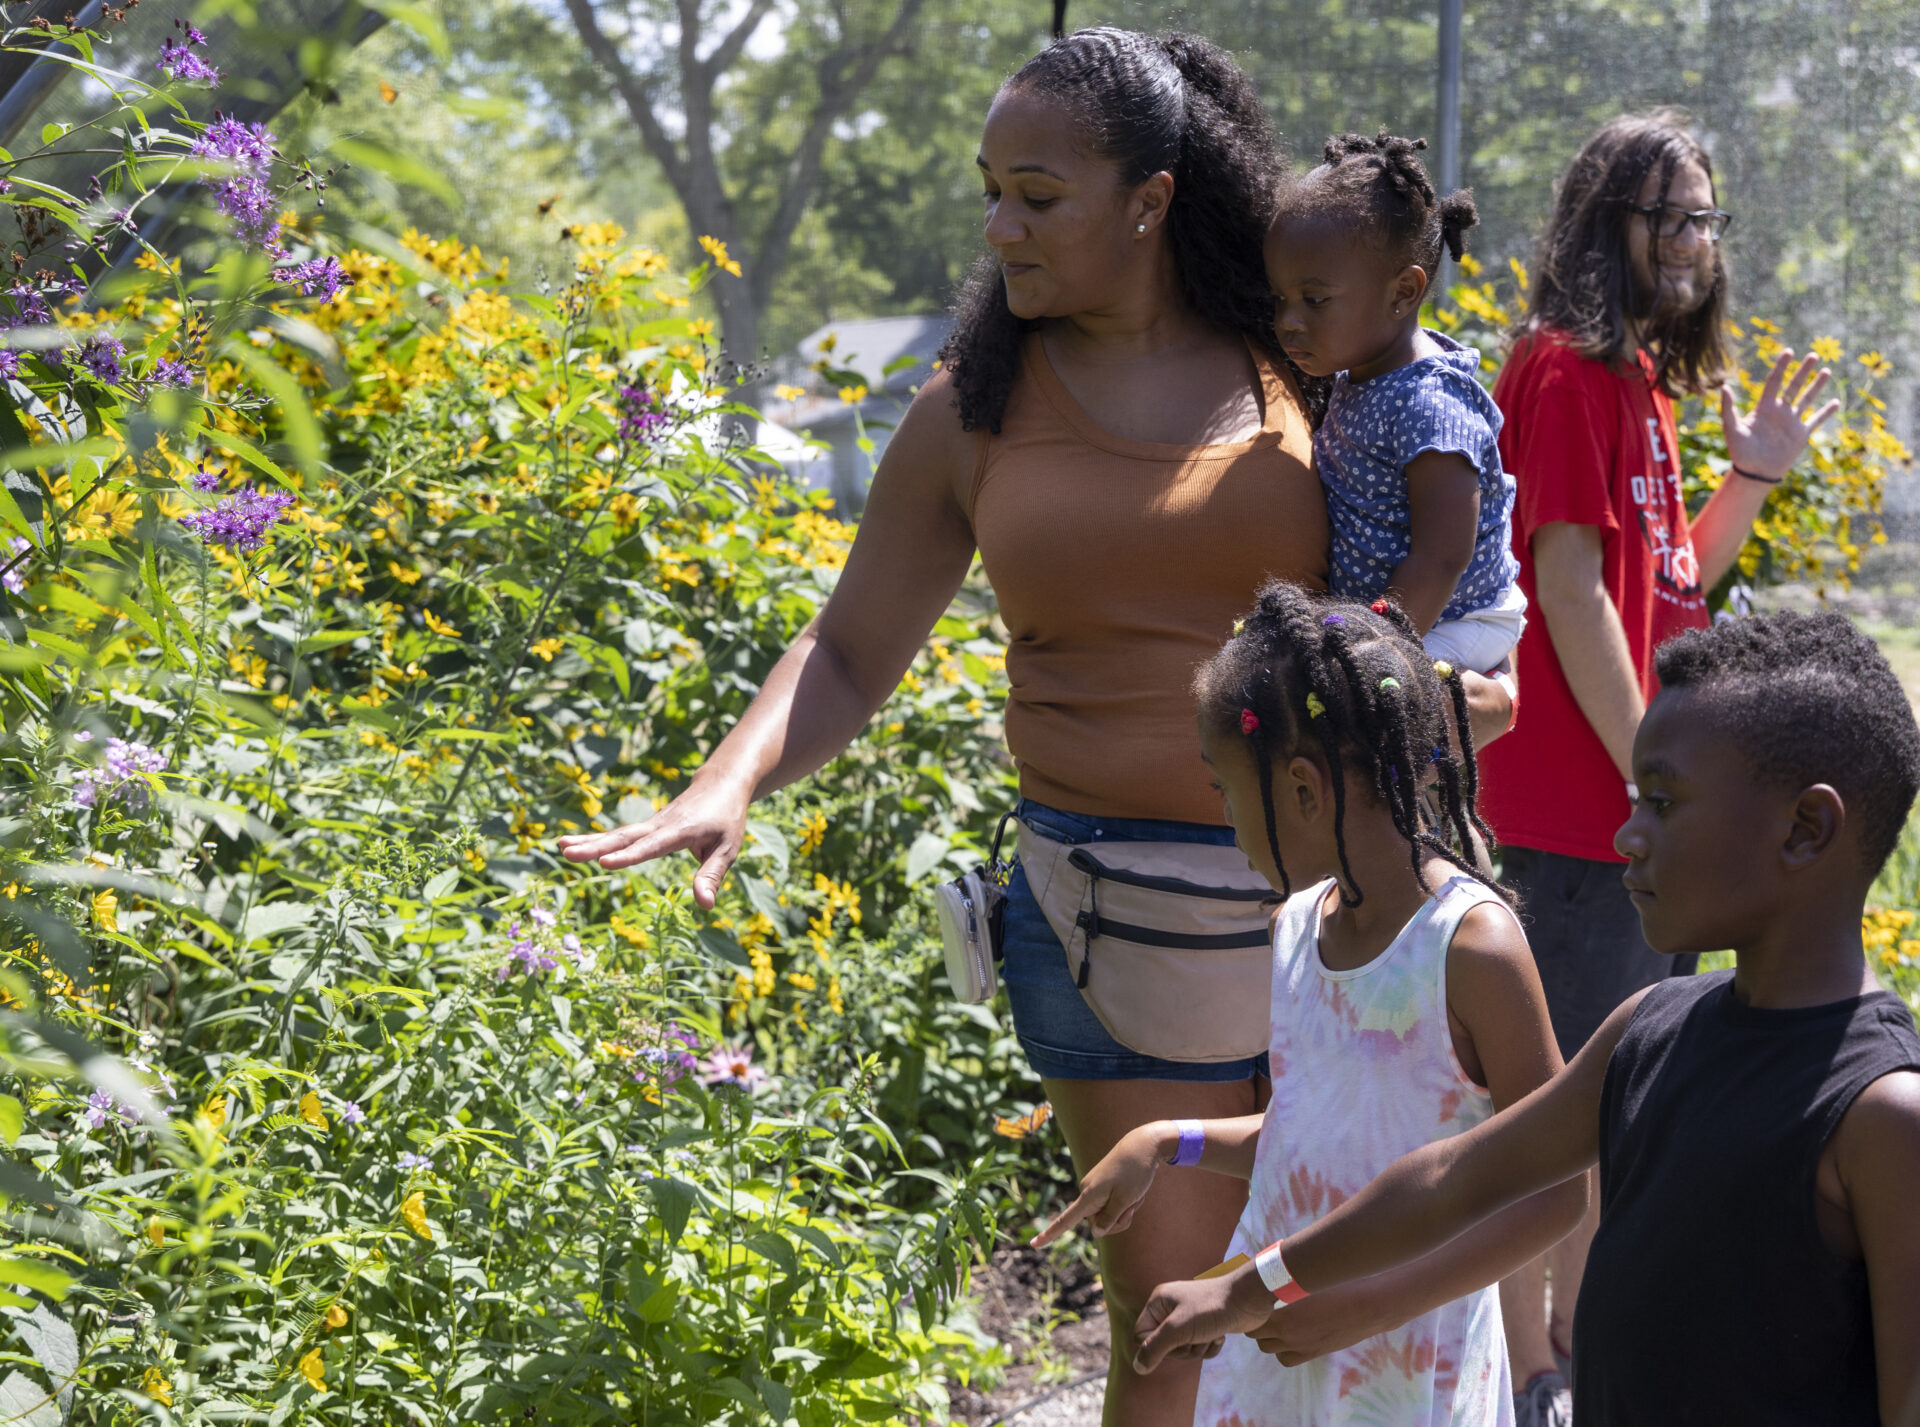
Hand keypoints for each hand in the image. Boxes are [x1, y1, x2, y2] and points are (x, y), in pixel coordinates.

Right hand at [555, 774, 750, 907]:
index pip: (651, 846)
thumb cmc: (727, 819)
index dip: (629, 855)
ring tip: (561, 847)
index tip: (605, 862)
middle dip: (596, 845)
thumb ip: (712, 875)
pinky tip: (574, 844)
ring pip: (618, 834)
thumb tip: (704, 906)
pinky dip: (597, 838)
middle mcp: (660, 825)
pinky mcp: (647, 826)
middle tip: (567, 852)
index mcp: (680, 830)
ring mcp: (651, 824)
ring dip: (589, 841)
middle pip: (625, 837)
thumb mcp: (728, 849)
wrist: (721, 784)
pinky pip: (620, 834)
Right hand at [1032, 1122, 1173, 1247]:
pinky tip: (1136, 1190)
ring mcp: (1095, 1188)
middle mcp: (1088, 1191)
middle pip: (1099, 1223)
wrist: (1142, 1144)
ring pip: (1108, 1214)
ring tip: (1136, 1195)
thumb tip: (1096, 1232)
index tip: (1033, 1244)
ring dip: (1125, 1211)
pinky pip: (1113, 1203)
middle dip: (1119, 1221)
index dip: (1050, 1234)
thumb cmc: (1135, 1171)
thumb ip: (1109, 1219)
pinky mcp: (1103, 1185)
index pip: (1066, 1220)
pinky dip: (1126, 1202)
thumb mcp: (1125, 1200)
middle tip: (1134, 1206)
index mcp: (1089, 1196)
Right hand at [1131, 1267, 1272, 1374]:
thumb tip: (1137, 1367)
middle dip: (1183, 1348)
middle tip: (1196, 1336)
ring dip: (1198, 1348)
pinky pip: (1198, 1348)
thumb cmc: (1211, 1309)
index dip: (1156, 1345)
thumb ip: (1154, 1348)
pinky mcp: (1205, 1325)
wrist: (1248, 1300)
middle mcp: (1170, 1308)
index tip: (1175, 1339)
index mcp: (1158, 1302)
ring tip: (1211, 1334)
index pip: (1141, 1335)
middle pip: (1163, 1346)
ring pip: (1182, 1349)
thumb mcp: (1178, 1329)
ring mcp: (1188, 1316)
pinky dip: (1209, 1347)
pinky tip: (1219, 1336)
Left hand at [1248, 1281, 1388, 1365]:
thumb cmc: (1339, 1286)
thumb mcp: (1307, 1280)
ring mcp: (1301, 1347)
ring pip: (1269, 1349)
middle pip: (1256, 1336)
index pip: (1252, 1320)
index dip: (1250, 1310)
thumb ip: (1285, 1283)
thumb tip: (1268, 1272)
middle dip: (1256, 1323)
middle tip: (1262, 1309)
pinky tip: (1290, 1335)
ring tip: (1275, 1322)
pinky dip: (1283, 1350)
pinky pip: (1287, 1359)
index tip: (1252, 1299)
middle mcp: (1289, 1335)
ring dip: (1268, 1337)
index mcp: (1285, 1316)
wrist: (1367, 1307)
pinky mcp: (1313, 1353)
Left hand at [1719, 350, 1838, 481]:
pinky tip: (1836, 402)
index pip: (1775, 381)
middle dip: (1804, 370)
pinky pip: (1816, 420)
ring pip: (1808, 398)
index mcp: (1764, 407)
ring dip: (1817, 385)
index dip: (1781, 366)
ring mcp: (1792, 421)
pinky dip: (1826, 412)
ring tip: (1826, 370)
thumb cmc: (1740, 451)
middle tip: (1813, 355)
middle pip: (1794, 386)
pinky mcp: (1801, 434)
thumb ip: (1728, 408)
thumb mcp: (1732, 428)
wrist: (1754, 472)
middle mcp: (1780, 411)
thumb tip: (1724, 386)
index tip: (1789, 351)